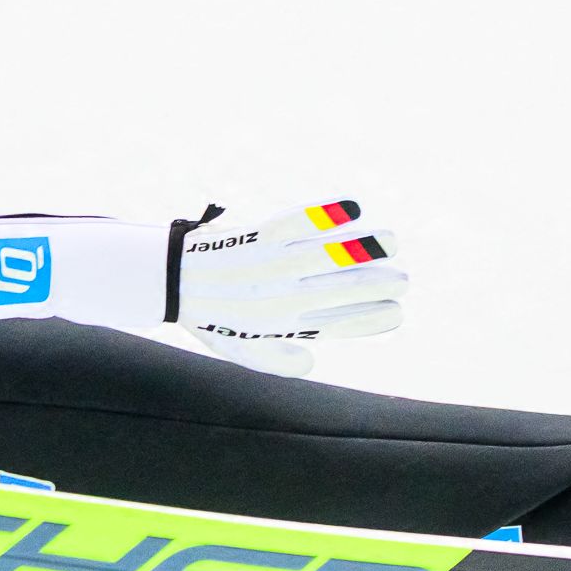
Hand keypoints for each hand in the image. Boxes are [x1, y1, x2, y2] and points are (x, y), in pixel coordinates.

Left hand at [173, 200, 404, 375]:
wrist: (168, 280)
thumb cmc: (212, 316)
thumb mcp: (240, 351)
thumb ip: (278, 361)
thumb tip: (315, 359)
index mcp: (281, 327)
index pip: (339, 326)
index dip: (373, 319)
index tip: (396, 312)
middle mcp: (280, 297)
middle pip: (342, 290)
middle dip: (380, 285)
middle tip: (402, 281)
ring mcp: (270, 265)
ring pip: (327, 256)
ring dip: (366, 248)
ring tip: (391, 242)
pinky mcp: (258, 236)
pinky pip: (297, 223)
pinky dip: (325, 215)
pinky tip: (354, 209)